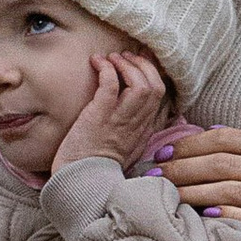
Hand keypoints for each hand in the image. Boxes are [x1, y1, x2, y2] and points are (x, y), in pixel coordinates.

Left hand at [53, 50, 170, 174]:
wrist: (80, 183)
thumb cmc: (95, 166)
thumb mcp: (125, 151)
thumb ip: (134, 132)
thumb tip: (135, 113)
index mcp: (143, 131)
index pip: (159, 97)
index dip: (152, 74)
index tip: (140, 64)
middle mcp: (136, 125)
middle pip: (156, 87)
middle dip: (143, 65)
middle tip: (126, 57)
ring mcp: (119, 120)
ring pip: (140, 84)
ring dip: (127, 65)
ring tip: (113, 58)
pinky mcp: (100, 116)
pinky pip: (111, 84)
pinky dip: (106, 68)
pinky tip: (97, 62)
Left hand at [153, 124, 240, 240]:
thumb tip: (211, 130)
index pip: (230, 139)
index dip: (192, 144)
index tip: (164, 153)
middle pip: (225, 164)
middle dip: (183, 169)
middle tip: (154, 176)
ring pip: (233, 191)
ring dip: (194, 193)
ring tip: (168, 198)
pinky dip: (227, 216)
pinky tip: (204, 216)